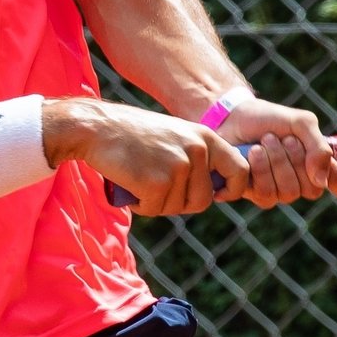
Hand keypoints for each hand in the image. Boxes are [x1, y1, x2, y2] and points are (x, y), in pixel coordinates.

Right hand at [45, 99, 249, 215]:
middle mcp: (197, 151)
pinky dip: (141, 205)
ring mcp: (178, 166)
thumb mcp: (175, 135)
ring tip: (140, 178)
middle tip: (158, 188)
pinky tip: (130, 185)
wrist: (97, 128)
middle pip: (203, 200)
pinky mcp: (157, 182)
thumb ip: (197, 157)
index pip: (240, 170)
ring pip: (177, 207)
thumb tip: (214, 191)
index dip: (232, 189)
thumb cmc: (133, 134)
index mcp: (205, 137)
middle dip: (181, 202)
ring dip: (157, 203)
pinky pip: (154, 209)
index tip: (219, 195)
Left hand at [215, 96, 336, 207]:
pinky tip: (252, 153)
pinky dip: (260, 168)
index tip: (327, 170)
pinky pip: (266, 194)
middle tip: (285, 139)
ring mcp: (278, 190)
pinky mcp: (255, 194)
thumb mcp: (300, 123)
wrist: (232, 117)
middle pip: (313, 189)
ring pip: (289, 193)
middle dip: (297, 159)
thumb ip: (319, 147)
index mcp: (317, 163)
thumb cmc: (268, 119)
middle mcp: (301, 181)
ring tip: (265, 141)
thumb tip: (322, 180)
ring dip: (277, 161)